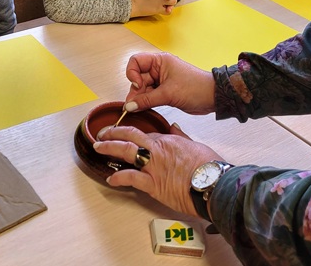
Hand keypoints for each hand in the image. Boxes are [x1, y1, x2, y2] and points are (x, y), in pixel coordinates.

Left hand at [93, 124, 221, 216]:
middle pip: (130, 136)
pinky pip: (131, 178)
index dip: (131, 133)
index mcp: (167, 140)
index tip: (123, 133)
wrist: (213, 183)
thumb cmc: (208, 166)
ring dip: (109, 148)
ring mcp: (153, 166)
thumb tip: (174, 126)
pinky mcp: (153, 184)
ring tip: (98, 147)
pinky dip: (119, 177)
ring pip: (126, 151)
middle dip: (113, 133)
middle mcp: (157, 150)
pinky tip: (111, 179)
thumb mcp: (195, 145)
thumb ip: (181, 136)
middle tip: (102, 134)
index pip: (144, 133)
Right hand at [123, 52, 215, 114]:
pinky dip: (146, 102)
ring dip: (140, 98)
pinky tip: (144, 109)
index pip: (136, 61)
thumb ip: (147, 100)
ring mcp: (161, 80)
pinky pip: (150, 95)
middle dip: (135, 91)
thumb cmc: (196, 88)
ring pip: (143, 88)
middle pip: (138, 77)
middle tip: (133, 105)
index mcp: (160, 61)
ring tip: (138, 109)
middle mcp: (158, 68)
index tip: (139, 86)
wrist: (213, 97)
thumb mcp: (169, 94)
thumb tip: (129, 106)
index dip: (132, 73)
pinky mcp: (165, 91)